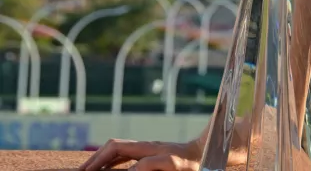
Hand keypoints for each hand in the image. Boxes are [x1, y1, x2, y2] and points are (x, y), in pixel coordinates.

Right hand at [78, 139, 201, 170]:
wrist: (210, 153)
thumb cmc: (194, 162)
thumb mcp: (174, 164)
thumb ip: (151, 164)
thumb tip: (129, 170)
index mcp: (147, 148)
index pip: (114, 149)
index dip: (98, 159)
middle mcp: (146, 147)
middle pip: (113, 148)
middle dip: (95, 159)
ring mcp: (149, 151)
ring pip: (119, 153)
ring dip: (103, 162)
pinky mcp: (154, 156)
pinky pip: (129, 158)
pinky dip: (115, 163)